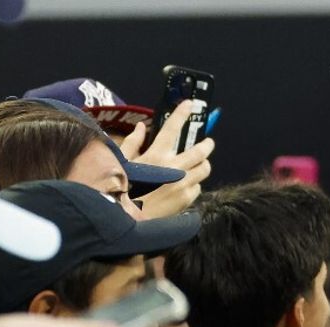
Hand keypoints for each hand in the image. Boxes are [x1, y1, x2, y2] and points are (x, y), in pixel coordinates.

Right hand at [126, 100, 215, 217]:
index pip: (172, 129)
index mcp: (156, 155)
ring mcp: (182, 184)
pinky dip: (194, 185)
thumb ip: (132, 143)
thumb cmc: (121, 190)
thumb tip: (140, 127)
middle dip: (207, 144)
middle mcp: (173, 168)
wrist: (126, 219)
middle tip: (207, 143)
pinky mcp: (186, 200)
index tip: (190, 104)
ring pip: (204, 169)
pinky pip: (197, 188)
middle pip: (201, 151)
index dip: (182, 113)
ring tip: (199, 165)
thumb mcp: (123, 163)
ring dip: (203, 165)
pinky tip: (185, 186)